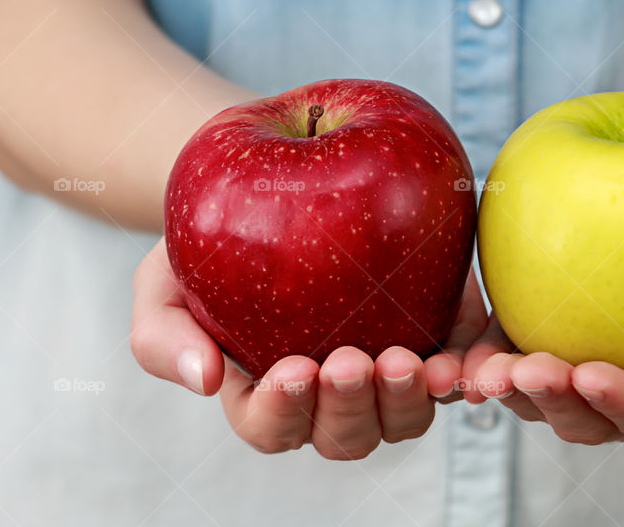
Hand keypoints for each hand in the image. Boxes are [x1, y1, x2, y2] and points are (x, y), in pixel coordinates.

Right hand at [130, 238, 486, 457]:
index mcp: (269, 397)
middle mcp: (332, 396)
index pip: (274, 427)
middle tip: (350, 361)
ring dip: (407, 400)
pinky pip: (455, 368)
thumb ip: (163, 337)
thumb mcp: (161, 284)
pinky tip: (459, 356)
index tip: (291, 369)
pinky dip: (461, 373)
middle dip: (350, 406)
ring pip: (405, 416)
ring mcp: (386, 368)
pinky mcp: (433, 333)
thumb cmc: (207, 245)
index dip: (284, 411)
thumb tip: (203, 381)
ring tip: (405, 361)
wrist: (270, 189)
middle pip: (347, 434)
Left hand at [461, 226, 623, 442]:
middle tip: (525, 370)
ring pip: (540, 398)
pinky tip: (456, 353)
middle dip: (553, 403)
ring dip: (509, 390)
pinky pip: (508, 351)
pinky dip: (480, 359)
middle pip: (590, 418)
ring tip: (480, 371)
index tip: (593, 374)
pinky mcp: (545, 333)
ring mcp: (583, 364)